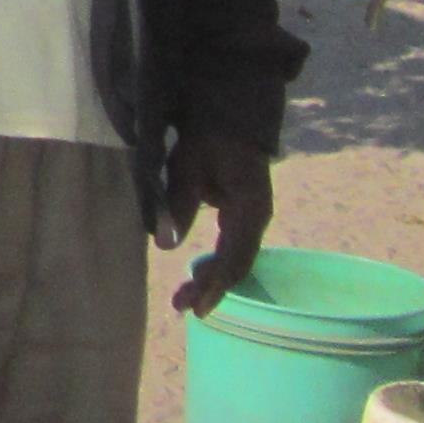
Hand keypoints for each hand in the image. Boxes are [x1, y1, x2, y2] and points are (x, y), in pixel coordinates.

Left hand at [165, 128, 274, 312]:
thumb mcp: (187, 169)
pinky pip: (233, 246)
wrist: (228, 114)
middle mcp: (257, 219)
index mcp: (249, 210)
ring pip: (235, 257)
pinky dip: (216, 262)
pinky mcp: (245, 213)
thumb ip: (179, 206)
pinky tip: (198, 273)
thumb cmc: (207, 138)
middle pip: (236, 264)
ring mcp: (253, 216)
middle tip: (181, 307)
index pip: (233, 258)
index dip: (215, 286)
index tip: (197, 309)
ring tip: (184, 296)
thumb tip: (166, 246)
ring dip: (212, 278)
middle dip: (210, 288)